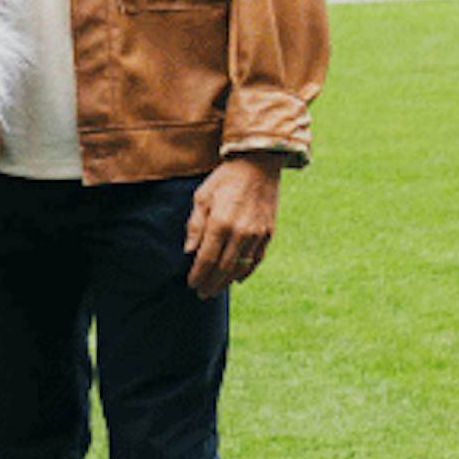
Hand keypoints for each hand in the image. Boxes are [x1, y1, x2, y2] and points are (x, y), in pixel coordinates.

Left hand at [184, 153, 283, 297]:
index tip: (191, 284)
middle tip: (202, 294)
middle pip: (223, 268)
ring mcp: (257, 234)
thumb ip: (195, 226)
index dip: (198, 275)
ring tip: (216, 289)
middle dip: (211, 284)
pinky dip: (246, 271)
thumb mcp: (202, 197)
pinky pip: (257, 259)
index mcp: (220, 223)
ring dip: (227, 281)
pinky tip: (237, 278)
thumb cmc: (225, 179)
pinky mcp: (268, 233)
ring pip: (241, 267)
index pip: (206, 259)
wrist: (258, 164)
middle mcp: (240, 233)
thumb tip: (189, 252)